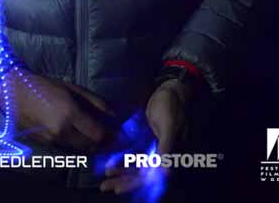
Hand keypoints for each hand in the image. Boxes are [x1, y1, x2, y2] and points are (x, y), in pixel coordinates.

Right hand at [0, 70, 115, 151]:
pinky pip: (65, 147)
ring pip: (78, 149)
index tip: (115, 133)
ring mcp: (52, 139)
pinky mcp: (44, 143)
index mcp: (70, 113)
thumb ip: (95, 101)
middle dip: (99, 142)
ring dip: (87, 144)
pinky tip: (72, 133)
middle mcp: (62, 130)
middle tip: (104, 135)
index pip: (98, 134)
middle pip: (90, 146)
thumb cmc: (44, 85)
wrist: (13, 92)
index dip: (109, 136)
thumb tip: (113, 114)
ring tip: (89, 133)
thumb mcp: (71, 87)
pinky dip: (73, 143)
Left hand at [100, 79, 192, 194]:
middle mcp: (162, 156)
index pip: (152, 177)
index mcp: (171, 156)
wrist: (173, 90)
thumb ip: (166, 148)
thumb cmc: (173, 107)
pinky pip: (134, 153)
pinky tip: (110, 163)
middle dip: (124, 180)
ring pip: (136, 165)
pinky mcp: (147, 140)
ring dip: (121, 172)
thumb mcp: (170, 126)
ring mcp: (154, 149)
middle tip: (105, 186)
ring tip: (105, 178)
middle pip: (141, 174)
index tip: (119, 188)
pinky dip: (123, 159)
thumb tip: (166, 172)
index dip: (135, 183)